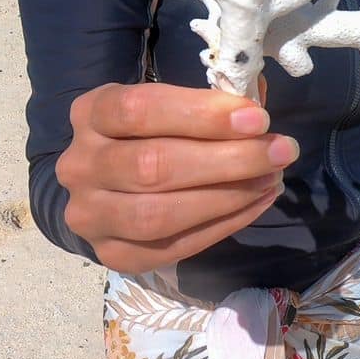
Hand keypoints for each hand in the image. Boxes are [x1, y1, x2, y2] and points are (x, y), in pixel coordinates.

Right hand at [56, 80, 297, 274]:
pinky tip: (256, 203)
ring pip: (158, 214)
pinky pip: (172, 247)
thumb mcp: (168, 104)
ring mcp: (90, 215)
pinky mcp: (112, 255)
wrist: (108, 185)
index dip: (201, 114)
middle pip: (152, 166)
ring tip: (271, 179)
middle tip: (279, 152)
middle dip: (227, 159)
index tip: (257, 119)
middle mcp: (80, 165)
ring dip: (227, 197)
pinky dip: (222, 226)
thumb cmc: (151, 133)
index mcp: (91, 113)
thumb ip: (206, 104)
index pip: (139, 110)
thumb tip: (255, 116)